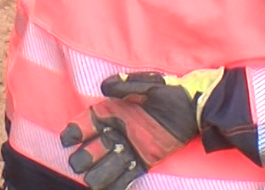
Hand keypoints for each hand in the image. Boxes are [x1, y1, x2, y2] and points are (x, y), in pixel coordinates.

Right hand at [60, 70, 221, 189]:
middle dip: (84, 157)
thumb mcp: (150, 84)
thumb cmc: (172, 93)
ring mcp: (130, 147)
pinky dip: (117, 185)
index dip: (75, 131)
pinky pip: (127, 176)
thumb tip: (104, 86)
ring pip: (107, 166)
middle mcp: (118, 131)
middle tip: (79, 164)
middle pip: (93, 148)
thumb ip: (126, 85)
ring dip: (98, 175)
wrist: (196, 110)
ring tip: (91, 182)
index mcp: (114, 111)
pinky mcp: (144, 160)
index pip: (87, 123)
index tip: (68, 140)